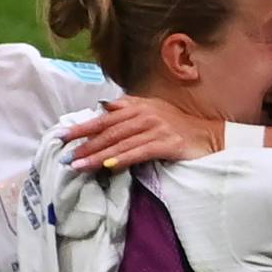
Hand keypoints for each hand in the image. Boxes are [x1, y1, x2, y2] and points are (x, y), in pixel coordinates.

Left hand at [61, 95, 221, 171]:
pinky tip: (108, 166)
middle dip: (84, 142)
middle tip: (64, 154)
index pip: (104, 117)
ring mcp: (157, 128)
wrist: (210, 136)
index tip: (62, 135)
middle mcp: (145, 114)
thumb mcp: (152, 111)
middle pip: (109, 129)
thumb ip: (128, 108)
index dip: (82, 126)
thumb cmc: (178, 127)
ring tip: (78, 165)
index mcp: (139, 106)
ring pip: (120, 142)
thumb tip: (101, 107)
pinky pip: (140, 152)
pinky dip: (123, 159)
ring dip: (97, 155)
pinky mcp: (167, 143)